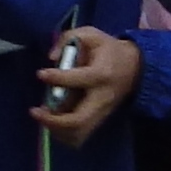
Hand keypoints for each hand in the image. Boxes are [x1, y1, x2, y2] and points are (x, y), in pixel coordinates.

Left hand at [35, 24, 143, 146]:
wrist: (135, 68)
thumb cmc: (108, 49)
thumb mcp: (92, 34)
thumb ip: (69, 38)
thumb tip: (52, 57)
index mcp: (101, 74)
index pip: (78, 80)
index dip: (57, 78)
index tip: (41, 74)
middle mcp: (102, 98)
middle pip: (78, 120)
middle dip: (53, 121)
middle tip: (35, 111)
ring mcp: (102, 113)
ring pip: (78, 133)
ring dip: (56, 130)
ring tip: (43, 116)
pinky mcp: (100, 120)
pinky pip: (80, 136)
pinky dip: (63, 134)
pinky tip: (52, 122)